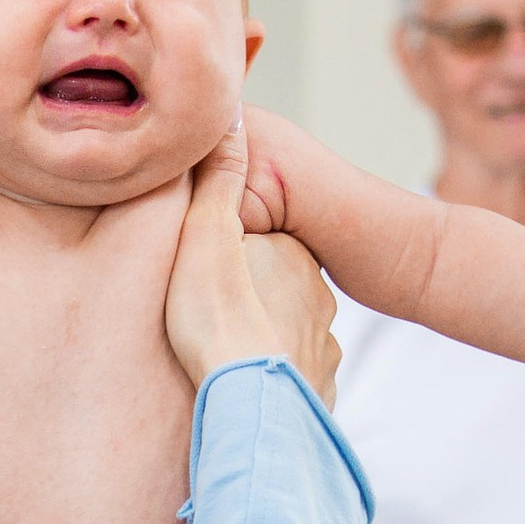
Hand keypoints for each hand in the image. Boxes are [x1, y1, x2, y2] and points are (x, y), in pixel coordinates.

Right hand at [164, 126, 337, 394]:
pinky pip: (292, 375)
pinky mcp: (317, 391)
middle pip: (275, 287)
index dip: (232, 247)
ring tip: (225, 355)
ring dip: (263, 340)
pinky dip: (272, 377)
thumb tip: (228, 114)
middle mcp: (316, 299)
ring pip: (287, 333)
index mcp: (291, 257)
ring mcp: (322, 348)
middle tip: (207, 311)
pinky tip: (246, 386)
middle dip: (250, 294)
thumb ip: (217, 178)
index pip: (261, 239)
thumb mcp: (205, 236)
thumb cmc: (218, 323)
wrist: (249, 410)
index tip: (202, 265)